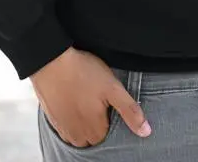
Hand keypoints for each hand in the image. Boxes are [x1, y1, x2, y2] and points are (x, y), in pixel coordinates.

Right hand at [31, 47, 151, 147]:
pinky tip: (72, 98)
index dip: (110, 116)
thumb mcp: (113, 88)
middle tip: (95, 96)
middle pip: (94, 136)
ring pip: (79, 133)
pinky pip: (66, 126)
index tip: (106, 100)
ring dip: (83, 120)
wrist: (51, 61)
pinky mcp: (52, 120)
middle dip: (97, 120)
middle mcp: (77, 136)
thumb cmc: (83, 72)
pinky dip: (70, 116)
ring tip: (83, 96)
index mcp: (95, 131)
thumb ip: (130, 111)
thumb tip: (146, 132)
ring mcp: (63, 129)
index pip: (109, 134)